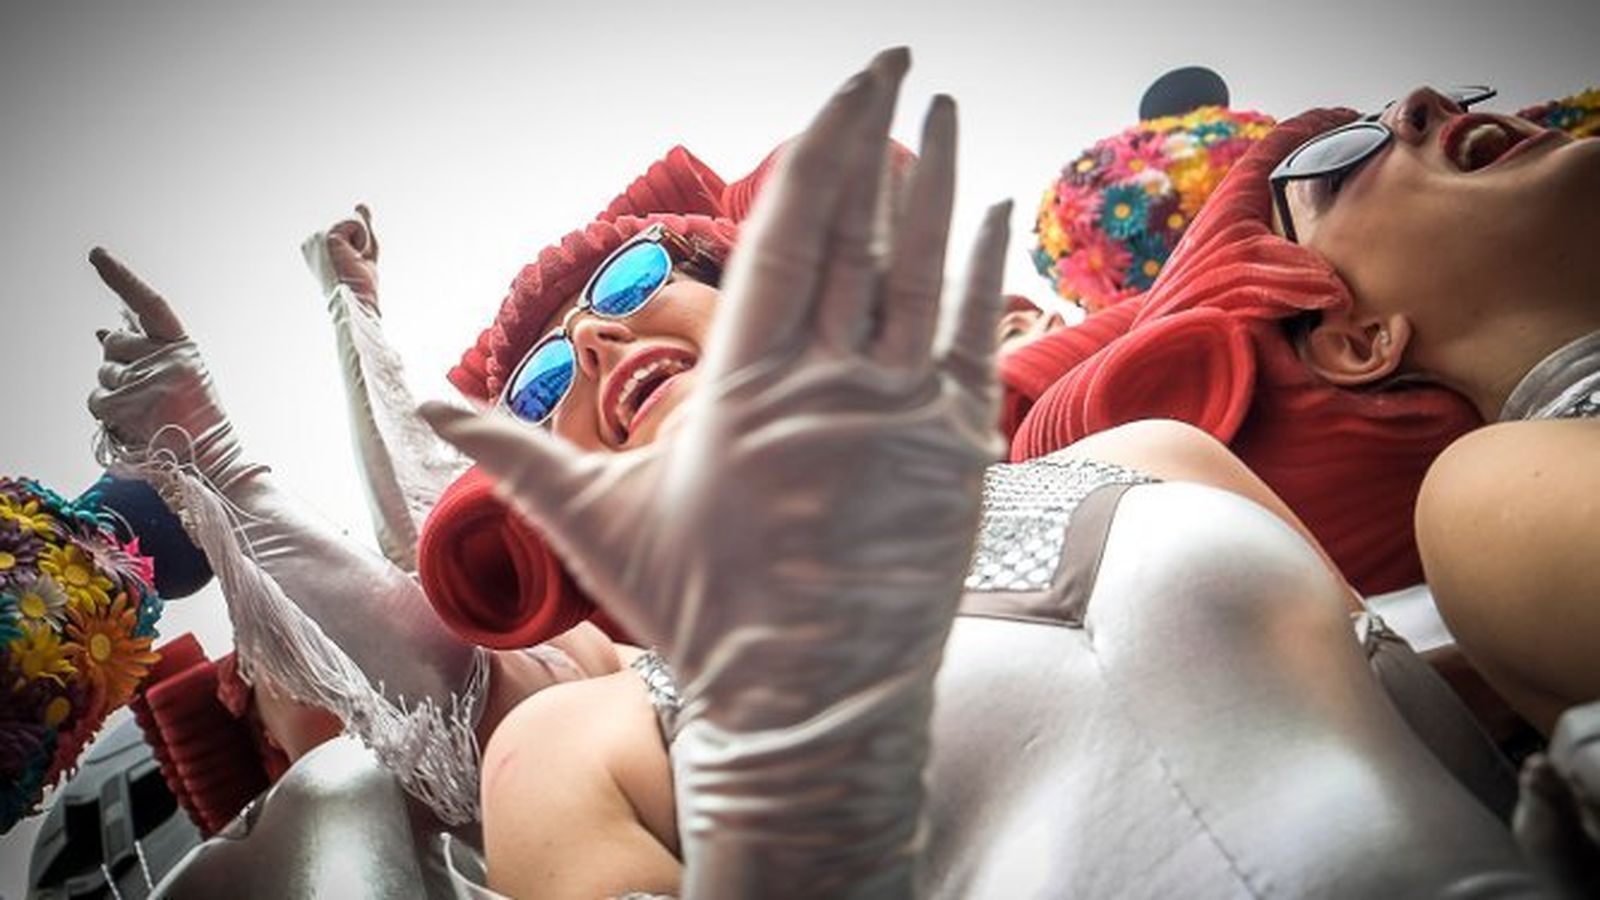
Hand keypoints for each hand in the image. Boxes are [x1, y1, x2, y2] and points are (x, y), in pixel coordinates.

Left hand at [86, 249, 256, 490]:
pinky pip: (97, 399)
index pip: (149, 303)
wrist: (212, 459)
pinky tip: (134, 423)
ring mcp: (149, 380)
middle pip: (114, 343)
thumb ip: (144, 350)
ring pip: (103, 374)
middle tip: (144, 390)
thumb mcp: (179, 375)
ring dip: (113, 393)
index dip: (121, 277)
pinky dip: (108, 414)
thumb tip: (101, 329)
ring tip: (145, 412)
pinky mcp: (130, 404)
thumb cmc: (195, 419)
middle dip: (116, 362)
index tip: (96, 254)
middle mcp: (168, 358)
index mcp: (183, 347)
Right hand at [303, 204, 380, 310]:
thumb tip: (361, 205)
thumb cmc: (358, 282)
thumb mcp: (363, 249)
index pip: (347, 227)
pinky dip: (362, 240)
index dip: (358, 245)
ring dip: (361, 242)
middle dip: (361, 241)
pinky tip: (352, 256)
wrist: (356, 298)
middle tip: (353, 263)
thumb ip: (363, 227)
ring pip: (353, 221)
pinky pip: (356, 223)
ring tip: (352, 260)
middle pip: (350, 222)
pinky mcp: (328, 236)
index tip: (350, 264)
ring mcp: (317, 237)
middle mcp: (311, 239)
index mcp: (315, 244)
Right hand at [423, 48, 1009, 891]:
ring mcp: (900, 415)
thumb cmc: (702, 613)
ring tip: (943, 107)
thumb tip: (423, 406)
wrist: (811, 707)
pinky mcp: (956, 451)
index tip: (840, 84)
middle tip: (892, 59)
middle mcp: (826, 384)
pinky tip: (987, 211)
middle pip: (857, 228)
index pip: (786, 233)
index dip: (819, 147)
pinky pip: (971, 336)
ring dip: (937, 182)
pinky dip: (980, 268)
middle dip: (875, 132)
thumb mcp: (596, 522)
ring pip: (924, 270)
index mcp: (740, 386)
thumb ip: (514, 450)